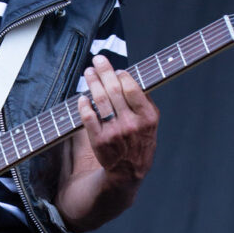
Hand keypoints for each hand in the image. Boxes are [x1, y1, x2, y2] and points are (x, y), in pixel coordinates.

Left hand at [77, 55, 158, 186]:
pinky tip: (82, 97)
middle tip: (98, 60)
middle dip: (104, 71)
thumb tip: (130, 78)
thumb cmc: (140, 143)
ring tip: (88, 73)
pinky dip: (84, 104)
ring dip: (92, 83)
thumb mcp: (151, 124)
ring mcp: (114, 132)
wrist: (128, 172)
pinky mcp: (99, 140)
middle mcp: (131, 124)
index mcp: (147, 118)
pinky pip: (88, 117)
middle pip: (114, 90)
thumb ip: (144, 103)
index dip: (122, 76)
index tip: (117, 70)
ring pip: (100, 101)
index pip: (132, 89)